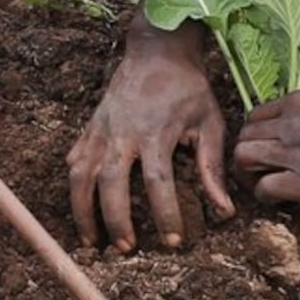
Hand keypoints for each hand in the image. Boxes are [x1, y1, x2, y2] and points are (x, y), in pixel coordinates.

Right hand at [69, 40, 235, 251]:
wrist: (157, 50)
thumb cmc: (188, 88)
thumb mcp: (210, 123)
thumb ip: (213, 168)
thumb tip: (225, 210)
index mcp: (156, 132)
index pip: (158, 182)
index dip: (165, 215)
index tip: (173, 241)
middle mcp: (123, 133)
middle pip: (110, 183)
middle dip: (116, 220)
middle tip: (126, 248)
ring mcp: (101, 130)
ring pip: (81, 175)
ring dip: (83, 211)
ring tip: (92, 241)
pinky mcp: (90, 127)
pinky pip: (74, 160)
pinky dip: (74, 186)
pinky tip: (81, 206)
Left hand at [233, 91, 299, 208]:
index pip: (255, 116)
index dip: (257, 136)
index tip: (269, 150)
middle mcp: (290, 122)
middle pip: (243, 137)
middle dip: (247, 158)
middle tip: (261, 173)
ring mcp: (295, 150)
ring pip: (243, 159)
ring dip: (250, 177)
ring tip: (267, 187)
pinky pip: (264, 188)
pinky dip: (266, 197)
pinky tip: (282, 201)